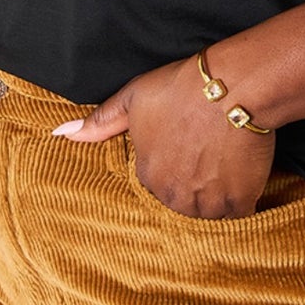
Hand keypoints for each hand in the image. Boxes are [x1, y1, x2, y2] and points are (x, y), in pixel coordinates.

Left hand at [54, 55, 275, 219]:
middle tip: (208, 160)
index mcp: (146, 174)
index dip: (173, 166)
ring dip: (216, 199)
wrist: (231, 87)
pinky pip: (237, 217)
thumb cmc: (181, 88)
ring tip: (225, 169)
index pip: (157, 184)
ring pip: (208, 214)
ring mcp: (205, 202)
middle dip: (192, 187)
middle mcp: (172, 195)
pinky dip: (240, 204)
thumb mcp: (133, 98)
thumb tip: (61, 133)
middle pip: (181, 203)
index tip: (186, 151)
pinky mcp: (237, 202)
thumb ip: (100, 122)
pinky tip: (243, 181)